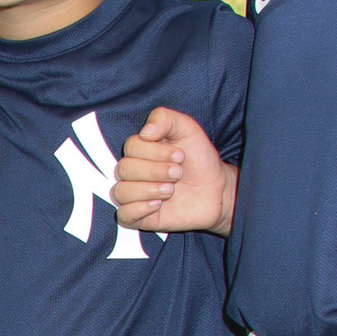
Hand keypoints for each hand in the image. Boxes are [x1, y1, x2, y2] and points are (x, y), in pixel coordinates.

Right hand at [114, 107, 235, 233]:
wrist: (217, 190)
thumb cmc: (200, 160)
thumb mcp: (187, 129)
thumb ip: (164, 118)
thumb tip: (144, 132)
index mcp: (141, 150)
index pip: (131, 146)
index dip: (155, 152)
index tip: (180, 156)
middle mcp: (134, 172)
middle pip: (124, 169)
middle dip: (155, 171)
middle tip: (179, 174)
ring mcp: (135, 195)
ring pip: (120, 192)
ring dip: (148, 190)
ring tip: (171, 190)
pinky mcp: (140, 217)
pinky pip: (123, 214)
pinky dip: (139, 209)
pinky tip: (158, 204)